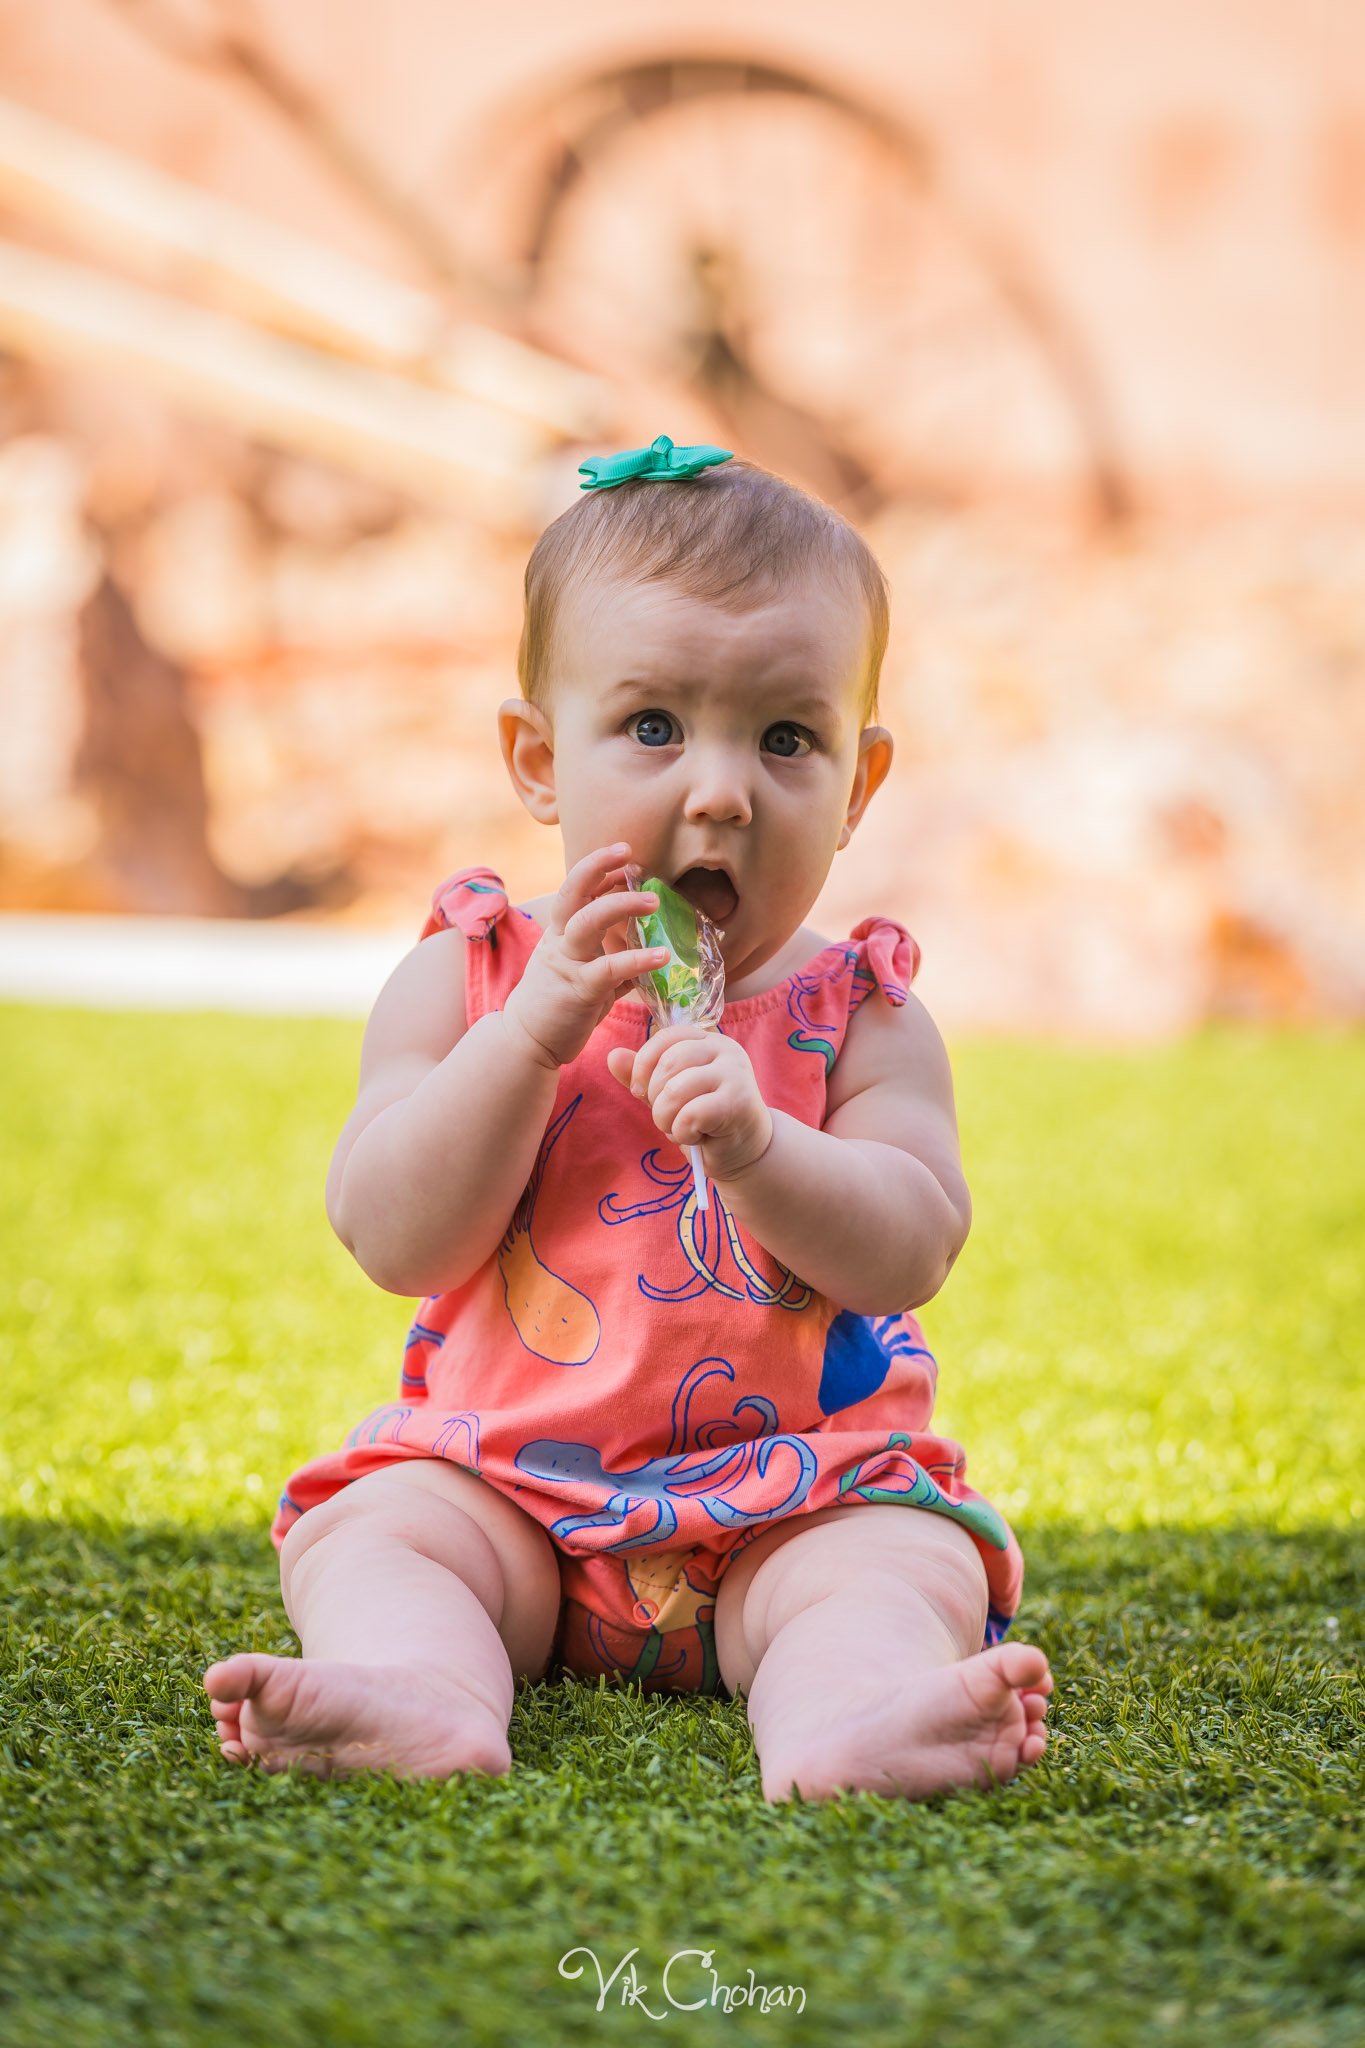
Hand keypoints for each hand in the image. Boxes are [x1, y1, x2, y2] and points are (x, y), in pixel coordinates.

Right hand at [499, 843, 669, 1070]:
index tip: (624, 855)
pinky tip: (662, 956)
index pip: (575, 890)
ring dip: (621, 905)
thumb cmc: (558, 1009)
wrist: (526, 1043)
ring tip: (655, 901)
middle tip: (628, 853)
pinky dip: (638, 959)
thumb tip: (646, 953)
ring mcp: (566, 964)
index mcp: (559, 935)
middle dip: (597, 866)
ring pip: (588, 921)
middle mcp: (559, 942)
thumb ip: (610, 960)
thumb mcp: (583, 975)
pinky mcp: (578, 991)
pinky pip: (609, 968)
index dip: (598, 869)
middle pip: (572, 892)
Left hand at [606, 1024, 773, 1182]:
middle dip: (654, 1097)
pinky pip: (691, 1114)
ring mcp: (735, 1074)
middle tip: (666, 1117)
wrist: (743, 1151)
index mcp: (707, 1040)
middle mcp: (725, 1050)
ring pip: (676, 1089)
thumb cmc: (704, 1121)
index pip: (666, 1036)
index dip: (644, 1064)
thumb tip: (612, 1056)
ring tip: (678, 1129)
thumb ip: (644, 1076)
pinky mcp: (739, 1102)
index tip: (640, 1091)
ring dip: (666, 1118)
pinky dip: (683, 1132)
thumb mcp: (669, 1096)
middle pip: (669, 1062)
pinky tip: (695, 1137)